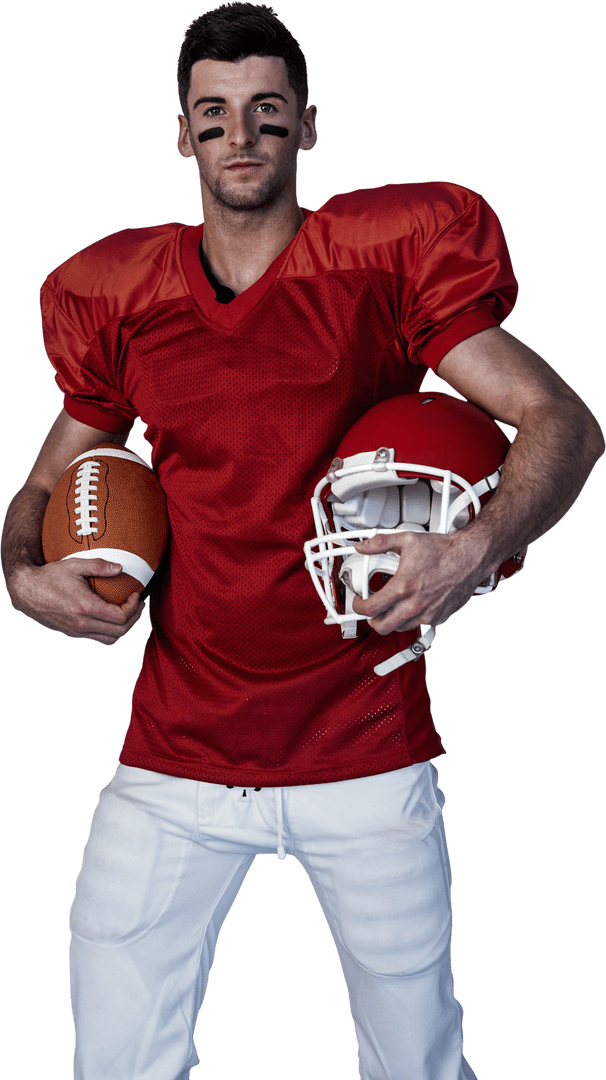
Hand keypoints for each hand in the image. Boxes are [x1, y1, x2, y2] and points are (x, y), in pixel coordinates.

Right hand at [7, 558, 145, 644]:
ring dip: (124, 628)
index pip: (121, 617)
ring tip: (128, 612)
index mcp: (85, 608)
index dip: (134, 608)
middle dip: (134, 619)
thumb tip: (121, 568)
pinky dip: (110, 631)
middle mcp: (82, 624)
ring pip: (110, 639)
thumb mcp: (74, 565)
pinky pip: (98, 638)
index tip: (136, 595)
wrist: (26, 592)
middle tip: (138, 604)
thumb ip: (99, 565)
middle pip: (120, 632)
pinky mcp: (72, 634)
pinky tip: (111, 616)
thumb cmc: (50, 576)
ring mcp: (77, 632)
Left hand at [351, 530, 485, 634]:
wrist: (470, 557)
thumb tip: (363, 546)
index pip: (370, 609)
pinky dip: (410, 618)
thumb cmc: (444, 550)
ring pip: (400, 628)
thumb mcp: (407, 540)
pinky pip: (418, 625)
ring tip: (390, 606)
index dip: (358, 607)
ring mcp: (428, 613)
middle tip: (371, 610)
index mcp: (404, 587)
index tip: (359, 601)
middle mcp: (415, 604)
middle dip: (372, 620)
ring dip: (391, 620)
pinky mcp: (439, 617)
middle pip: (382, 627)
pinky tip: (410, 605)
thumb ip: (380, 543)